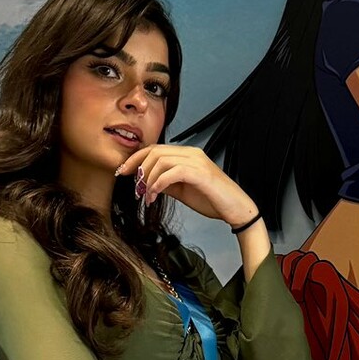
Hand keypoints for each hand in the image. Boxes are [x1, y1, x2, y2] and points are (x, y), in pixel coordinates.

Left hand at [115, 142, 256, 226]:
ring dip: (148, 178)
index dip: (135, 159)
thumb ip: (165, 182)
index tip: (122, 172)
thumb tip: (146, 182)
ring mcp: (196, 161)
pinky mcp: (200, 173)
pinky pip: (172, 172)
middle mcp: (191, 153)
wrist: (236, 209)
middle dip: (137, 167)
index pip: (155, 149)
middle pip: (155, 151)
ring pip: (161, 160)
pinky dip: (159, 183)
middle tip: (133, 187)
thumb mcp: (182, 191)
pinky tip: (155, 194)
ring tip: (146, 195)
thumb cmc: (212, 200)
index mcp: (187, 154)